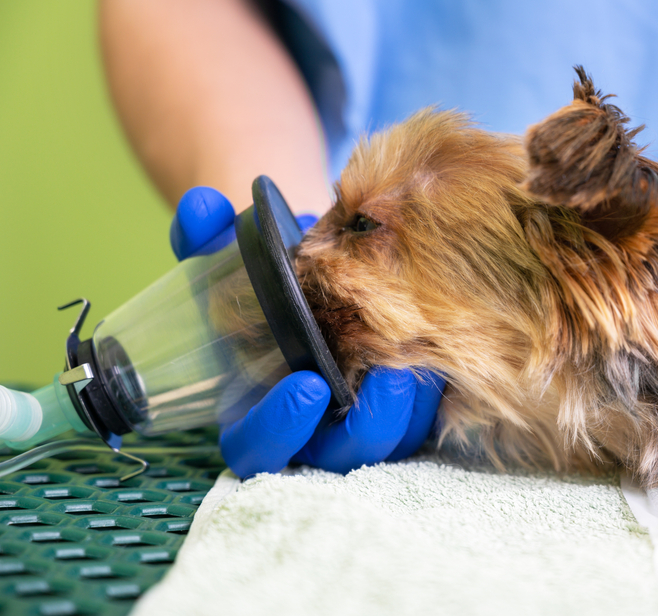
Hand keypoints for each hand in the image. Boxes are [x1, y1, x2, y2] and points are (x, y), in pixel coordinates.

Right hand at [171, 187, 445, 477]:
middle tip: (385, 378)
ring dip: (411, 410)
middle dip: (364, 426)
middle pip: (337, 458)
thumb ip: (204, 236)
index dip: (277, 430)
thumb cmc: (268, 272)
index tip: (308, 385)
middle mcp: (312, 427)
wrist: (325, 269)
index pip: (254, 450)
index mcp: (256, 406)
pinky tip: (447, 348)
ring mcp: (364, 423)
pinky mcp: (410, 409)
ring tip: (421, 357)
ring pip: (392, 443)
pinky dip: (438, 393)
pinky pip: (430, 419)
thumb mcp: (230, 252)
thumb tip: (201, 208)